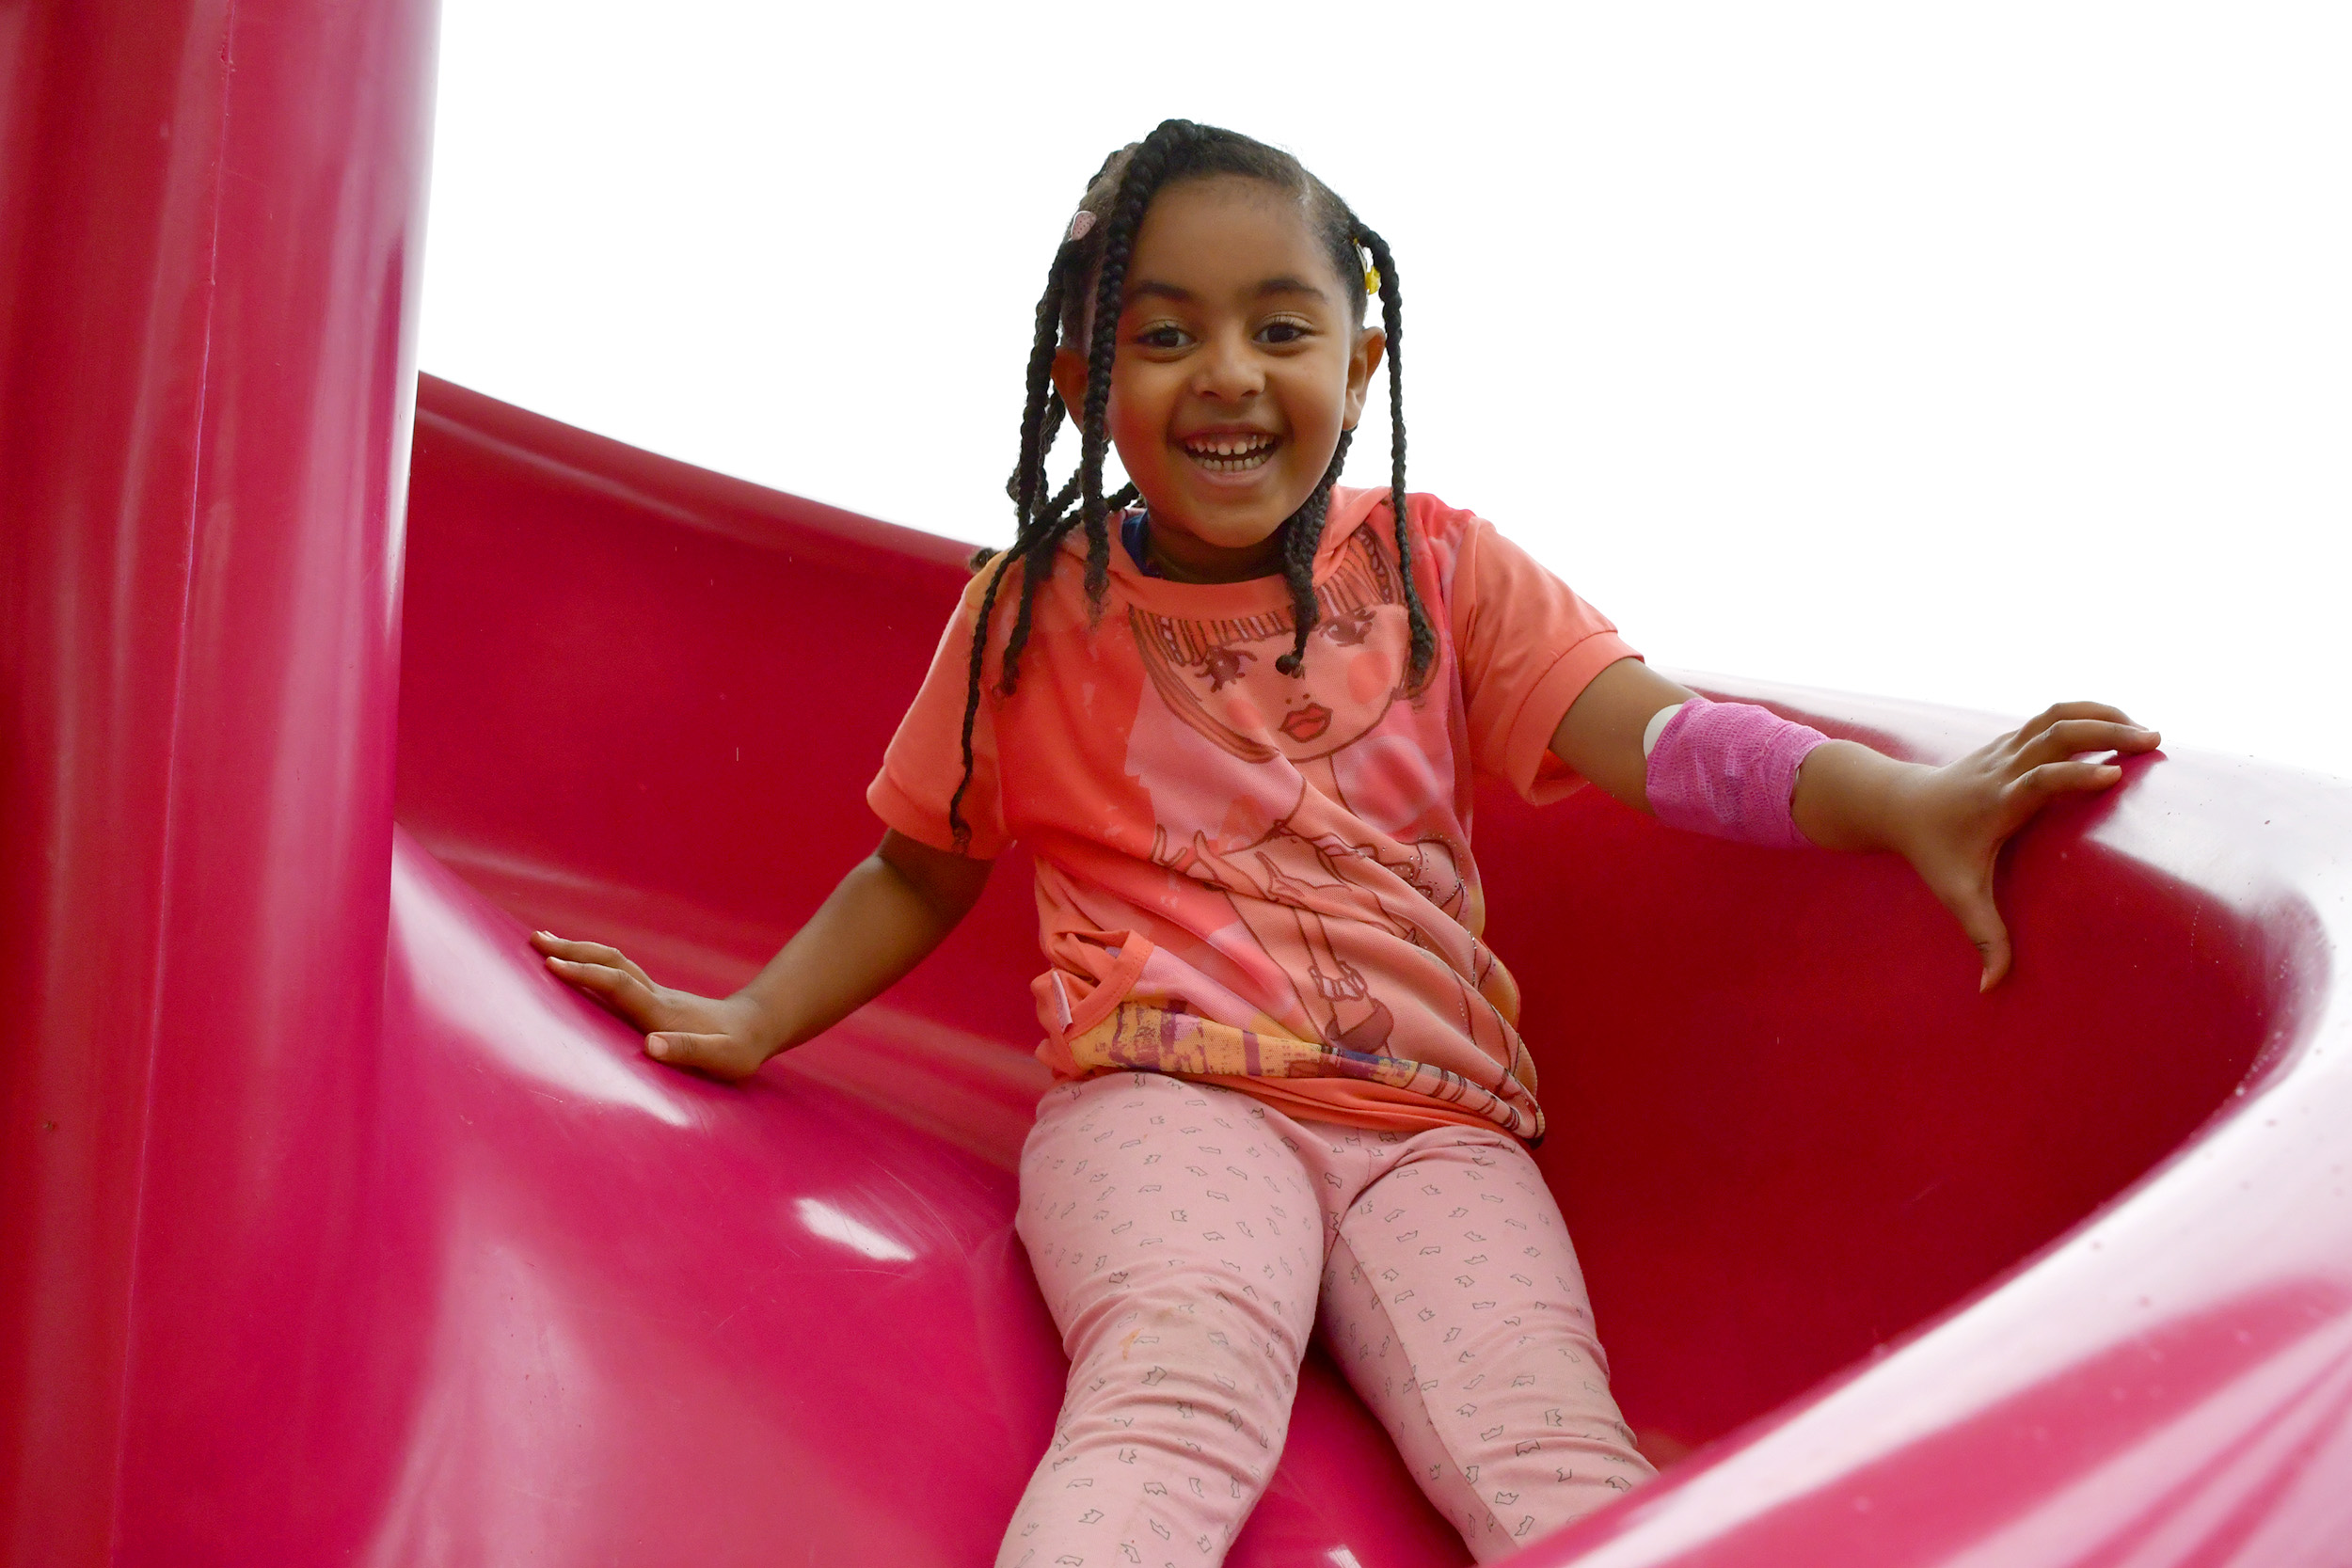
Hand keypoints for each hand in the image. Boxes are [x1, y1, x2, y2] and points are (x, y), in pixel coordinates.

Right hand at [530, 931, 774, 1079]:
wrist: (757, 1027)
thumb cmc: (739, 1050)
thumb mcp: (722, 1059)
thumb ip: (689, 1051)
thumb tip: (649, 1046)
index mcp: (661, 1012)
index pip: (618, 986)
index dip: (586, 975)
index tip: (552, 965)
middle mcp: (654, 997)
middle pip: (610, 964)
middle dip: (572, 950)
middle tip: (534, 940)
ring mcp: (654, 994)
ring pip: (612, 964)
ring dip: (579, 951)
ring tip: (545, 941)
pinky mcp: (653, 998)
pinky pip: (615, 974)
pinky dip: (591, 963)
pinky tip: (577, 964)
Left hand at [1884, 702, 2160, 989]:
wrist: (1899, 806)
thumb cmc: (1933, 853)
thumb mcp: (1956, 896)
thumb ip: (1982, 937)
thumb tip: (1991, 987)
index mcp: (1997, 803)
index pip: (2039, 780)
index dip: (2075, 774)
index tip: (2116, 774)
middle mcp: (2002, 768)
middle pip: (2055, 734)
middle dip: (2106, 731)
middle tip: (2154, 741)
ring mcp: (2005, 748)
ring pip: (2055, 715)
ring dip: (2102, 714)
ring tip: (2147, 731)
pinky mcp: (2010, 740)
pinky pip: (2051, 716)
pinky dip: (2088, 714)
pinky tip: (2119, 725)